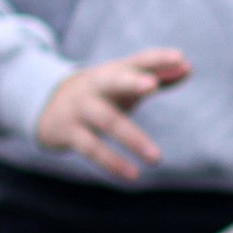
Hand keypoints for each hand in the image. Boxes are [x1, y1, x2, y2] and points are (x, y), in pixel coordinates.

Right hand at [34, 48, 191, 180]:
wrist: (45, 103)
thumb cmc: (101, 92)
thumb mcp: (124, 82)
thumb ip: (158, 76)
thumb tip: (188, 67)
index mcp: (114, 72)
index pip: (139, 61)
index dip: (158, 59)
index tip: (179, 57)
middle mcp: (96, 86)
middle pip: (114, 81)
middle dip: (131, 82)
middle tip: (152, 85)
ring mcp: (80, 108)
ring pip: (107, 121)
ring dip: (132, 139)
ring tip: (156, 159)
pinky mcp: (68, 131)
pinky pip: (91, 148)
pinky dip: (112, 162)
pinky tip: (132, 176)